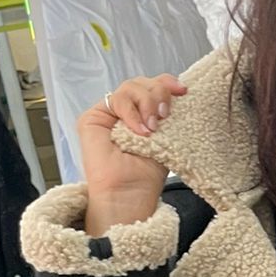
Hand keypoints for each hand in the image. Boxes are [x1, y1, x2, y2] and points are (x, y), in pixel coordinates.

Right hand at [77, 74, 187, 236]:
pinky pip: (117, 100)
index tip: (183, 90)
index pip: (153, 87)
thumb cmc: (146, 175)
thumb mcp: (166, 136)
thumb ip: (166, 113)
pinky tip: (140, 132)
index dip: (167, 83)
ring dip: (147, 103)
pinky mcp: (92, 118)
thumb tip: (179, 90)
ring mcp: (108, 114)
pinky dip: (132, 114)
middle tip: (165, 114)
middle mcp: (125, 112)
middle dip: (158, 93)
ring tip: (153, 128)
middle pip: (142, 82)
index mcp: (143, 115)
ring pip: (130, 87)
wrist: (129, 194)